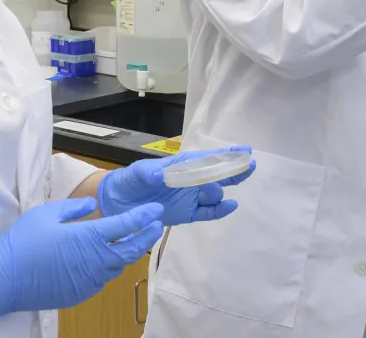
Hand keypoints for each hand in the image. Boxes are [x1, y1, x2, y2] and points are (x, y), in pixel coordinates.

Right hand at [0, 198, 163, 323]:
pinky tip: (106, 258)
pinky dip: (110, 266)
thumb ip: (75, 208)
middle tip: (157, 225)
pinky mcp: (81, 293)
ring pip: (119, 265)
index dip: (144, 216)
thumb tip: (93, 205)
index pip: (126, 225)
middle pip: (131, 249)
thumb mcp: (47, 213)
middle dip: (147, 236)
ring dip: (129, 252)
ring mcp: (90, 280)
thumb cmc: (24, 242)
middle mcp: (96, 261)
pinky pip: (103, 278)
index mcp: (89, 237)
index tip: (156, 210)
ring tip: (134, 240)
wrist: (4, 280)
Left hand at [98, 147, 255, 226]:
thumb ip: (149, 172)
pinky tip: (231, 206)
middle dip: (233, 169)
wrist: (115, 204)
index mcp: (179, 165)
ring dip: (219, 191)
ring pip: (214, 193)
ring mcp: (189, 197)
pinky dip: (220, 210)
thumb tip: (162, 175)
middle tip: (249, 165)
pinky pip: (207, 213)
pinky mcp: (186, 214)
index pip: (206, 158)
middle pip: (217, 174)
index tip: (244, 151)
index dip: (225, 155)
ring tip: (213, 192)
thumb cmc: (127, 181)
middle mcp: (188, 180)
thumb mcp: (136, 173)